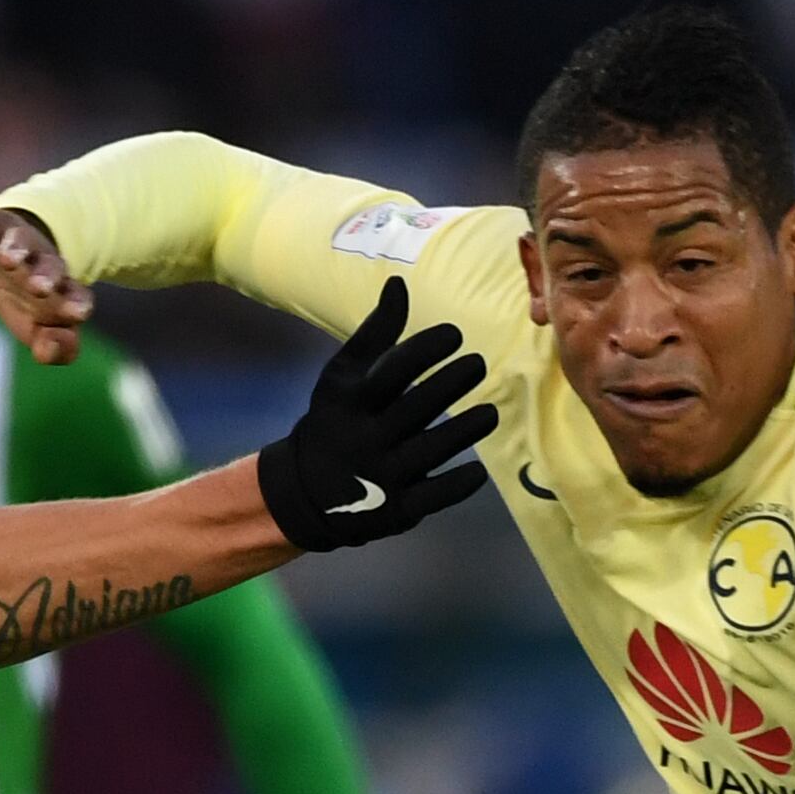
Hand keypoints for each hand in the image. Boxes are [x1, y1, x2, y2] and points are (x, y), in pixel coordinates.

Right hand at [0, 206, 92, 364]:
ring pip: (22, 240)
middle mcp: (44, 262)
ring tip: (7, 259)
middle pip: (51, 267)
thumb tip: (49, 345)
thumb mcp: (40, 331)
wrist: (8, 258)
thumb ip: (55, 349)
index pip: (77, 297)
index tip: (77, 313)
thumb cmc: (28, 305)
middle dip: (45, 277)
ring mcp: (18, 241)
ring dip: (16, 249)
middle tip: (39, 288)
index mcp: (63, 291)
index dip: (76, 304)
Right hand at [258, 276, 495, 551]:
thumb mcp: (342, 377)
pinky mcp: (395, 510)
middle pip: (417, 407)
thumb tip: (399, 283)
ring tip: (490, 413)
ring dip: (466, 430)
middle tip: (477, 364)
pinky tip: (478, 472)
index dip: (426, 350)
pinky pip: (433, 496)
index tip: (454, 335)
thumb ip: (375, 333)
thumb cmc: (334, 421)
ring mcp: (382, 477)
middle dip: (452, 382)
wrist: (305, 492)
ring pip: (432, 450)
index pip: (393, 371)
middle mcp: (365, 439)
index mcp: (351, 403)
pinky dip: (458, 485)